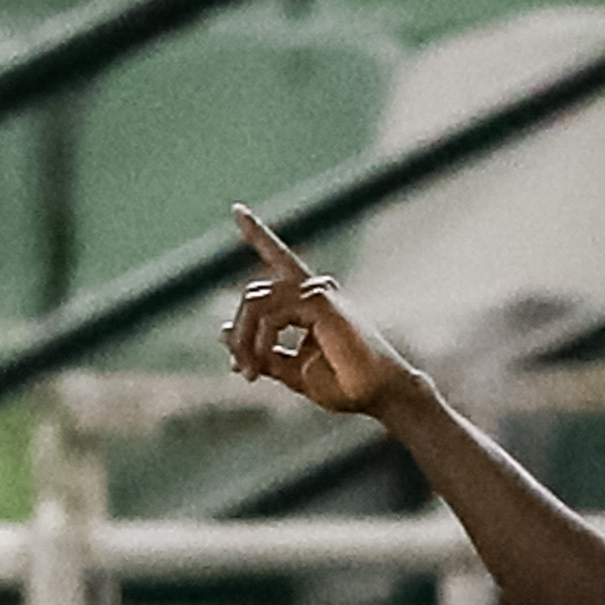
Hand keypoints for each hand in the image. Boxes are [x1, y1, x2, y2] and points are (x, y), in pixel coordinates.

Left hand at [223, 209, 411, 417]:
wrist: (380, 395)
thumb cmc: (345, 385)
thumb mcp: (292, 369)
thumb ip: (263, 350)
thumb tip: (223, 331)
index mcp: (309, 298)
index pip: (279, 257)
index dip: (258, 233)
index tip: (238, 209)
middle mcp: (314, 288)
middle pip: (254, 296)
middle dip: (240, 334)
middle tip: (242, 370)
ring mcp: (318, 291)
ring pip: (256, 303)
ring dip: (245, 341)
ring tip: (250, 372)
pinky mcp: (320, 301)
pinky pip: (270, 315)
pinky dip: (261, 342)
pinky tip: (264, 365)